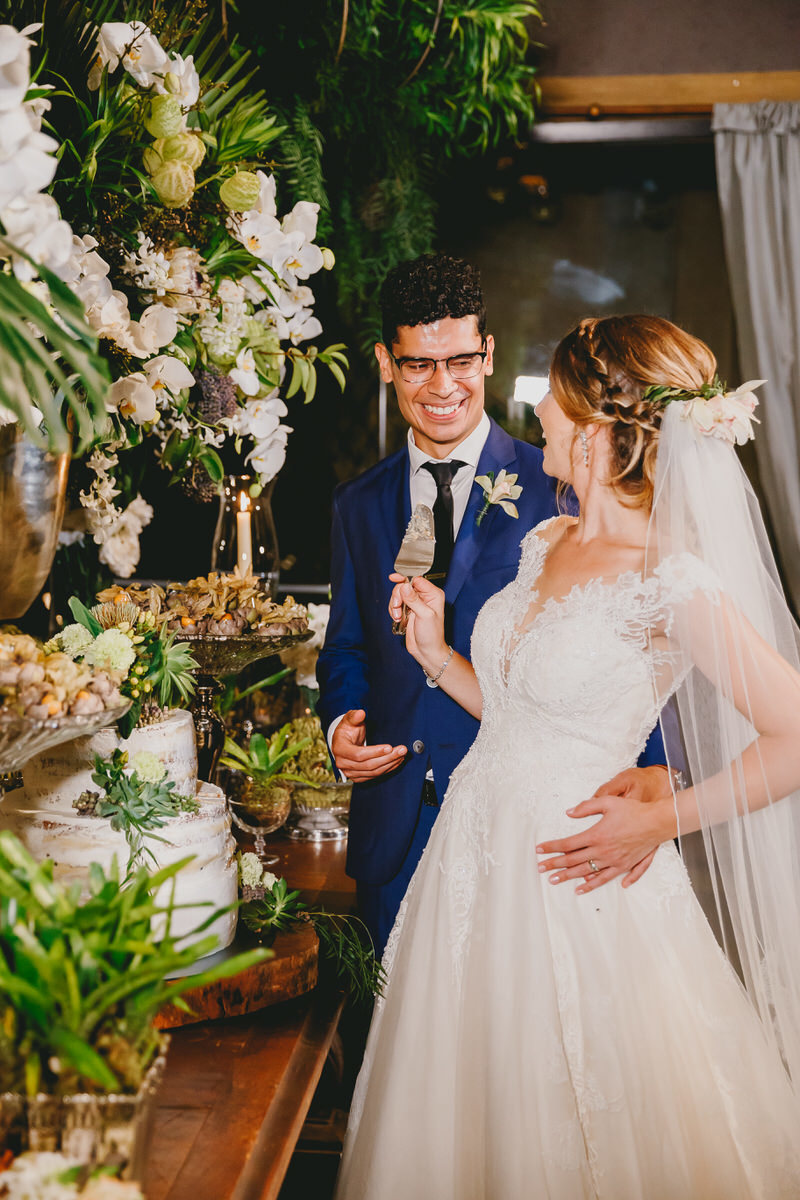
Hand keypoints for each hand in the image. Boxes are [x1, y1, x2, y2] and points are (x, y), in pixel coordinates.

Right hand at [330, 709, 406, 782]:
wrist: (343, 741)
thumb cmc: (347, 729)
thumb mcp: (349, 720)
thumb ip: (355, 716)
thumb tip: (361, 713)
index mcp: (339, 749)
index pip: (359, 754)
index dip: (375, 752)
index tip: (389, 747)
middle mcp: (343, 763)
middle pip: (369, 765)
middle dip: (388, 758)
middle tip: (402, 750)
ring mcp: (350, 772)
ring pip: (373, 772)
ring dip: (390, 764)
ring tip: (401, 755)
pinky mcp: (358, 777)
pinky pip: (374, 775)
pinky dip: (387, 769)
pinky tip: (396, 762)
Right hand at [388, 574, 446, 669]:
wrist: (427, 651)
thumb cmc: (432, 635)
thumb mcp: (424, 615)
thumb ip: (414, 600)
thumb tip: (405, 586)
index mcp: (433, 594)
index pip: (417, 579)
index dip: (404, 578)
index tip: (394, 578)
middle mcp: (424, 597)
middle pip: (404, 586)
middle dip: (397, 595)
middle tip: (397, 606)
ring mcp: (415, 603)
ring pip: (398, 595)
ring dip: (394, 605)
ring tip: (398, 616)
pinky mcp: (408, 610)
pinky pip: (396, 604)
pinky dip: (393, 610)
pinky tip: (398, 618)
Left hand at [536, 766, 677, 893]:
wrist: (656, 823)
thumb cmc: (633, 811)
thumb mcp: (608, 802)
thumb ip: (587, 807)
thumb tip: (569, 812)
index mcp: (596, 835)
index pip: (568, 844)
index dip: (552, 847)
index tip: (539, 850)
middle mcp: (603, 851)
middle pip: (573, 861)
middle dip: (555, 864)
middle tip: (541, 869)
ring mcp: (613, 861)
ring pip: (586, 873)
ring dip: (568, 877)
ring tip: (554, 880)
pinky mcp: (623, 866)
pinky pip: (604, 879)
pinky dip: (592, 885)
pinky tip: (582, 889)